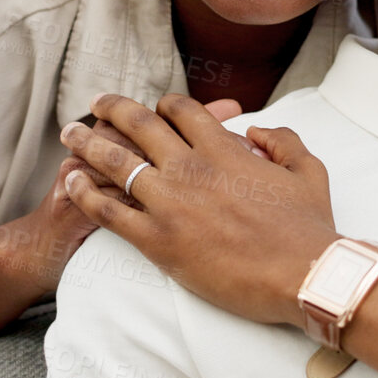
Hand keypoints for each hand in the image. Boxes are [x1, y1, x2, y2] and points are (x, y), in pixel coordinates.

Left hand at [59, 93, 337, 327]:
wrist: (302, 275)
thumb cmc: (309, 228)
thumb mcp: (308, 170)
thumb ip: (282, 140)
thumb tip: (255, 130)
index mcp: (223, 148)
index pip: (181, 111)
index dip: (162, 104)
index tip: (151, 107)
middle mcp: (190, 167)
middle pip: (138, 125)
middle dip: (112, 109)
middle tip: (95, 103)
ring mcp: (170, 202)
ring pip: (116, 162)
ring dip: (87, 143)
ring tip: (68, 134)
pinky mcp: (158, 240)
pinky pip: (109, 210)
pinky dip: (85, 192)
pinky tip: (71, 182)